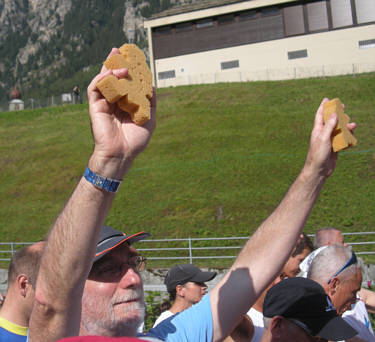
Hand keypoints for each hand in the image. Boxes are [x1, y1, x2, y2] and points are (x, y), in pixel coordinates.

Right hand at [87, 48, 155, 178]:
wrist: (122, 153)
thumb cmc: (135, 140)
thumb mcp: (149, 118)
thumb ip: (150, 102)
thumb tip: (152, 85)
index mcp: (125, 104)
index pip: (126, 83)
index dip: (129, 70)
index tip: (134, 59)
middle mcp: (114, 101)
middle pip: (113, 78)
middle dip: (115, 62)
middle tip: (119, 49)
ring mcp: (104, 103)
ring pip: (103, 80)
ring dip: (109, 68)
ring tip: (120, 61)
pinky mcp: (95, 106)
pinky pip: (95, 88)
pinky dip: (102, 78)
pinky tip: (113, 73)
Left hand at [303, 98, 355, 178]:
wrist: (319, 170)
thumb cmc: (317, 154)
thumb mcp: (323, 138)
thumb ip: (329, 126)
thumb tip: (334, 115)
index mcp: (317, 130)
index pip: (320, 116)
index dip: (323, 107)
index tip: (326, 99)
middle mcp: (323, 134)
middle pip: (331, 121)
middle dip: (338, 114)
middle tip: (344, 108)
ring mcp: (329, 141)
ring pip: (339, 130)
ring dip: (346, 127)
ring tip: (353, 125)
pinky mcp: (334, 148)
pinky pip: (342, 141)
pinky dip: (348, 139)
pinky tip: (352, 139)